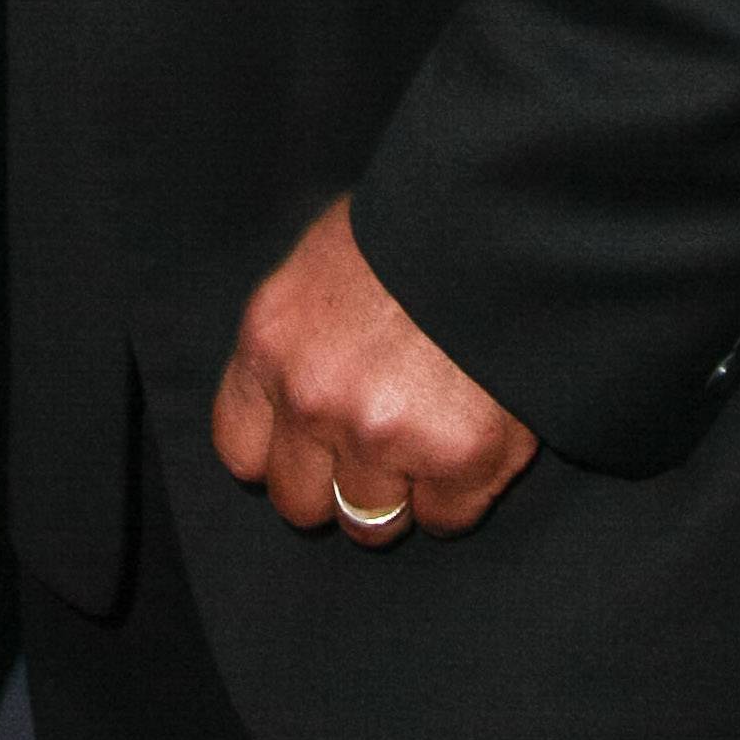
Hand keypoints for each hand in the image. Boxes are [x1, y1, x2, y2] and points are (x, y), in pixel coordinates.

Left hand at [211, 196, 537, 544]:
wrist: (498, 216)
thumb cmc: (411, 229)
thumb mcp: (321, 262)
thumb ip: (299, 341)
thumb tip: (291, 396)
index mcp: (269, 343)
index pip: (240, 450)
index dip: (281, 452)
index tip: (311, 442)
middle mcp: (313, 399)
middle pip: (299, 502)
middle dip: (337, 482)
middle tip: (379, 443)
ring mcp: (385, 436)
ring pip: (370, 523)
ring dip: (400, 493)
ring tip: (429, 435)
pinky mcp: (460, 459)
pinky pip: (446, 520)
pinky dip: (462, 491)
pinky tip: (474, 433)